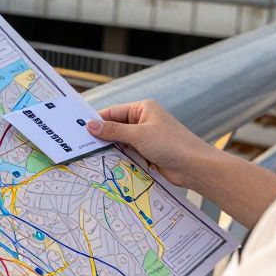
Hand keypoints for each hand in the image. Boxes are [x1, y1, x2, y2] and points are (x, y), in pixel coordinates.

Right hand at [86, 99, 221, 189]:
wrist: (195, 167)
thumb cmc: (171, 144)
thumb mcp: (138, 135)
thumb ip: (113, 131)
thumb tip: (90, 125)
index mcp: (143, 109)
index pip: (114, 112)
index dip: (98, 120)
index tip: (80, 129)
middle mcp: (144, 121)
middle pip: (116, 128)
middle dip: (103, 137)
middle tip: (82, 145)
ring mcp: (146, 138)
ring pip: (121, 142)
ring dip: (111, 149)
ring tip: (90, 156)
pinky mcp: (148, 153)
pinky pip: (128, 154)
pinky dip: (119, 159)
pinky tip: (107, 164)